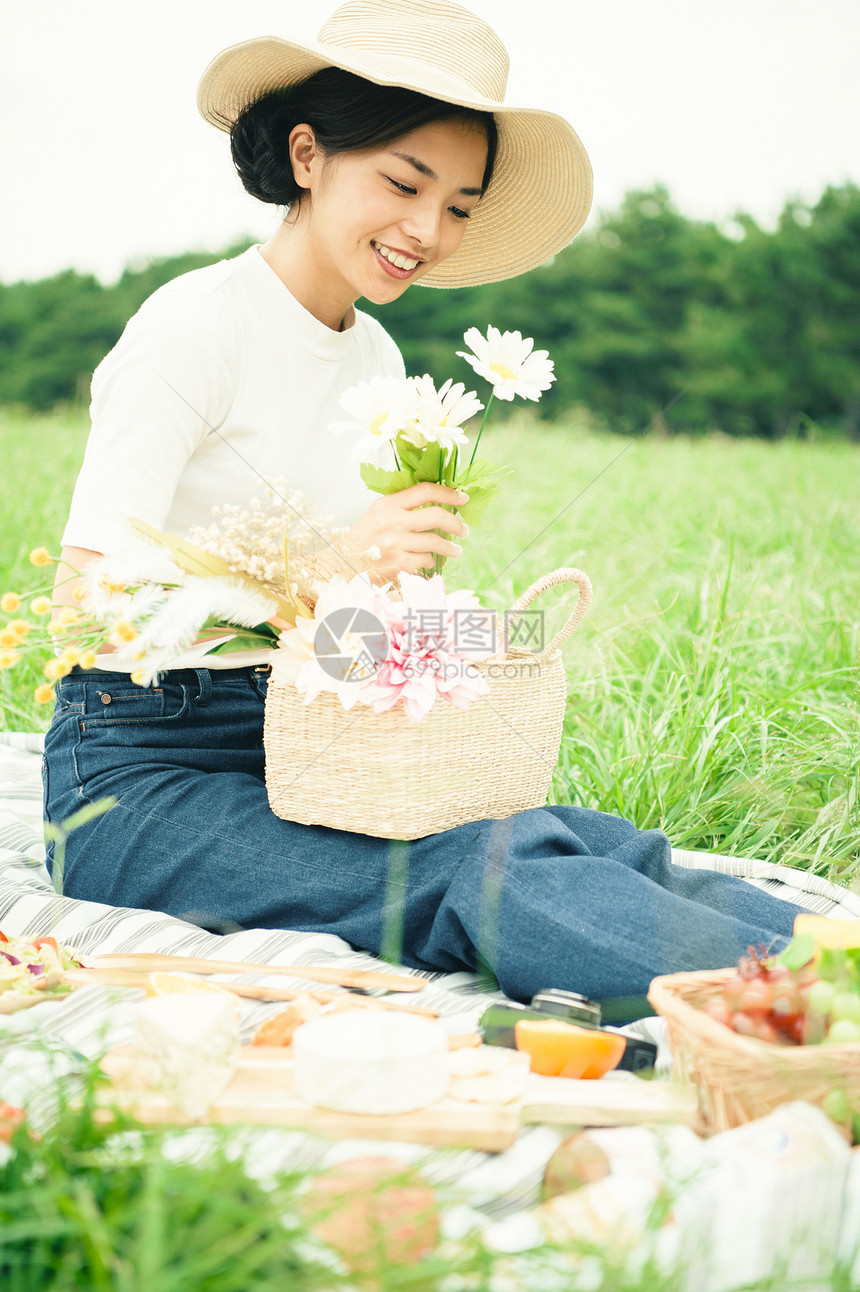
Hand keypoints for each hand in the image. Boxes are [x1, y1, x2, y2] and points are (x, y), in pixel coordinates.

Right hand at [349, 483, 469, 580]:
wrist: (343, 563)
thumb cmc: (363, 539)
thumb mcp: (378, 514)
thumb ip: (403, 507)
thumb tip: (438, 504)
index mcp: (388, 504)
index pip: (425, 491)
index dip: (449, 494)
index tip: (462, 499)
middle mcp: (392, 521)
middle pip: (436, 516)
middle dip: (455, 524)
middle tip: (463, 530)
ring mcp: (395, 544)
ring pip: (435, 542)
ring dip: (449, 548)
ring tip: (455, 550)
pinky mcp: (398, 564)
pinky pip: (425, 560)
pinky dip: (430, 561)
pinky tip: (430, 561)